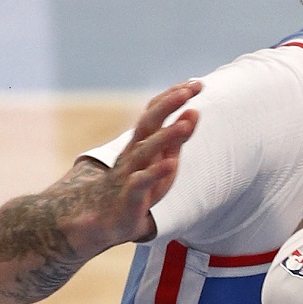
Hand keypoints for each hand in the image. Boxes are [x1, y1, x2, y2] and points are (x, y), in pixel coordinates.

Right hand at [73, 80, 202, 252]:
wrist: (107, 220)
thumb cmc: (141, 187)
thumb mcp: (164, 160)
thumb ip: (178, 138)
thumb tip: (194, 112)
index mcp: (143, 142)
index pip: (156, 112)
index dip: (173, 96)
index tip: (196, 82)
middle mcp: (134, 152)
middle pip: (148, 122)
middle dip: (168, 103)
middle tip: (190, 88)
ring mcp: (130, 173)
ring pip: (146, 150)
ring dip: (167, 136)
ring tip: (186, 125)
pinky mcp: (130, 196)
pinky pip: (141, 182)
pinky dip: (155, 173)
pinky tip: (171, 165)